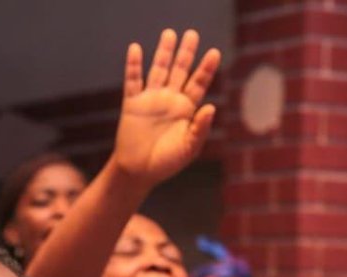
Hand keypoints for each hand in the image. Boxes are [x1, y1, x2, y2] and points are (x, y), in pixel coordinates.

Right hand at [113, 29, 219, 191]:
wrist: (138, 172)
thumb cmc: (166, 163)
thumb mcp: (188, 149)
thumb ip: (200, 129)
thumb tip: (211, 107)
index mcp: (186, 109)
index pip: (198, 83)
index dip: (206, 68)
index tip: (214, 53)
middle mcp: (169, 100)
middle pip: (179, 70)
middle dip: (185, 53)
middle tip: (192, 34)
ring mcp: (150, 100)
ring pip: (158, 70)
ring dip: (163, 52)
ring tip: (169, 34)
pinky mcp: (132, 104)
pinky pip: (133, 81)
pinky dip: (134, 65)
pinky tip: (135, 50)